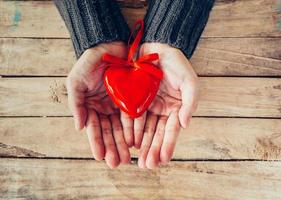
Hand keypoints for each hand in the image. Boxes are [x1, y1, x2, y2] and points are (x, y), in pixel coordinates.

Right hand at [66, 42, 130, 167]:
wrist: (109, 45)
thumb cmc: (89, 62)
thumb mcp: (76, 80)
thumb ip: (76, 103)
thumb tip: (79, 127)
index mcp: (91, 105)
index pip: (94, 127)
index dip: (97, 142)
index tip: (100, 156)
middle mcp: (105, 108)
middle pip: (109, 131)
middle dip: (113, 147)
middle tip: (117, 163)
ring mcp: (119, 104)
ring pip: (122, 128)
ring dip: (124, 143)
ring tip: (128, 158)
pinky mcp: (133, 98)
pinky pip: (134, 116)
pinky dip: (135, 128)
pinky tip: (137, 141)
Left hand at [135, 43, 198, 168]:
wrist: (157, 47)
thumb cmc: (176, 63)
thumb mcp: (189, 81)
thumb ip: (190, 102)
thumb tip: (185, 125)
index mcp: (175, 108)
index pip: (171, 130)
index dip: (167, 145)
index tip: (162, 160)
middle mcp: (161, 110)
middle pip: (156, 134)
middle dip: (152, 150)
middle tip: (147, 166)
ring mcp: (147, 106)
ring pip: (144, 129)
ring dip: (141, 144)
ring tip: (137, 160)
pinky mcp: (134, 100)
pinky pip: (131, 117)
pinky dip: (130, 129)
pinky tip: (128, 142)